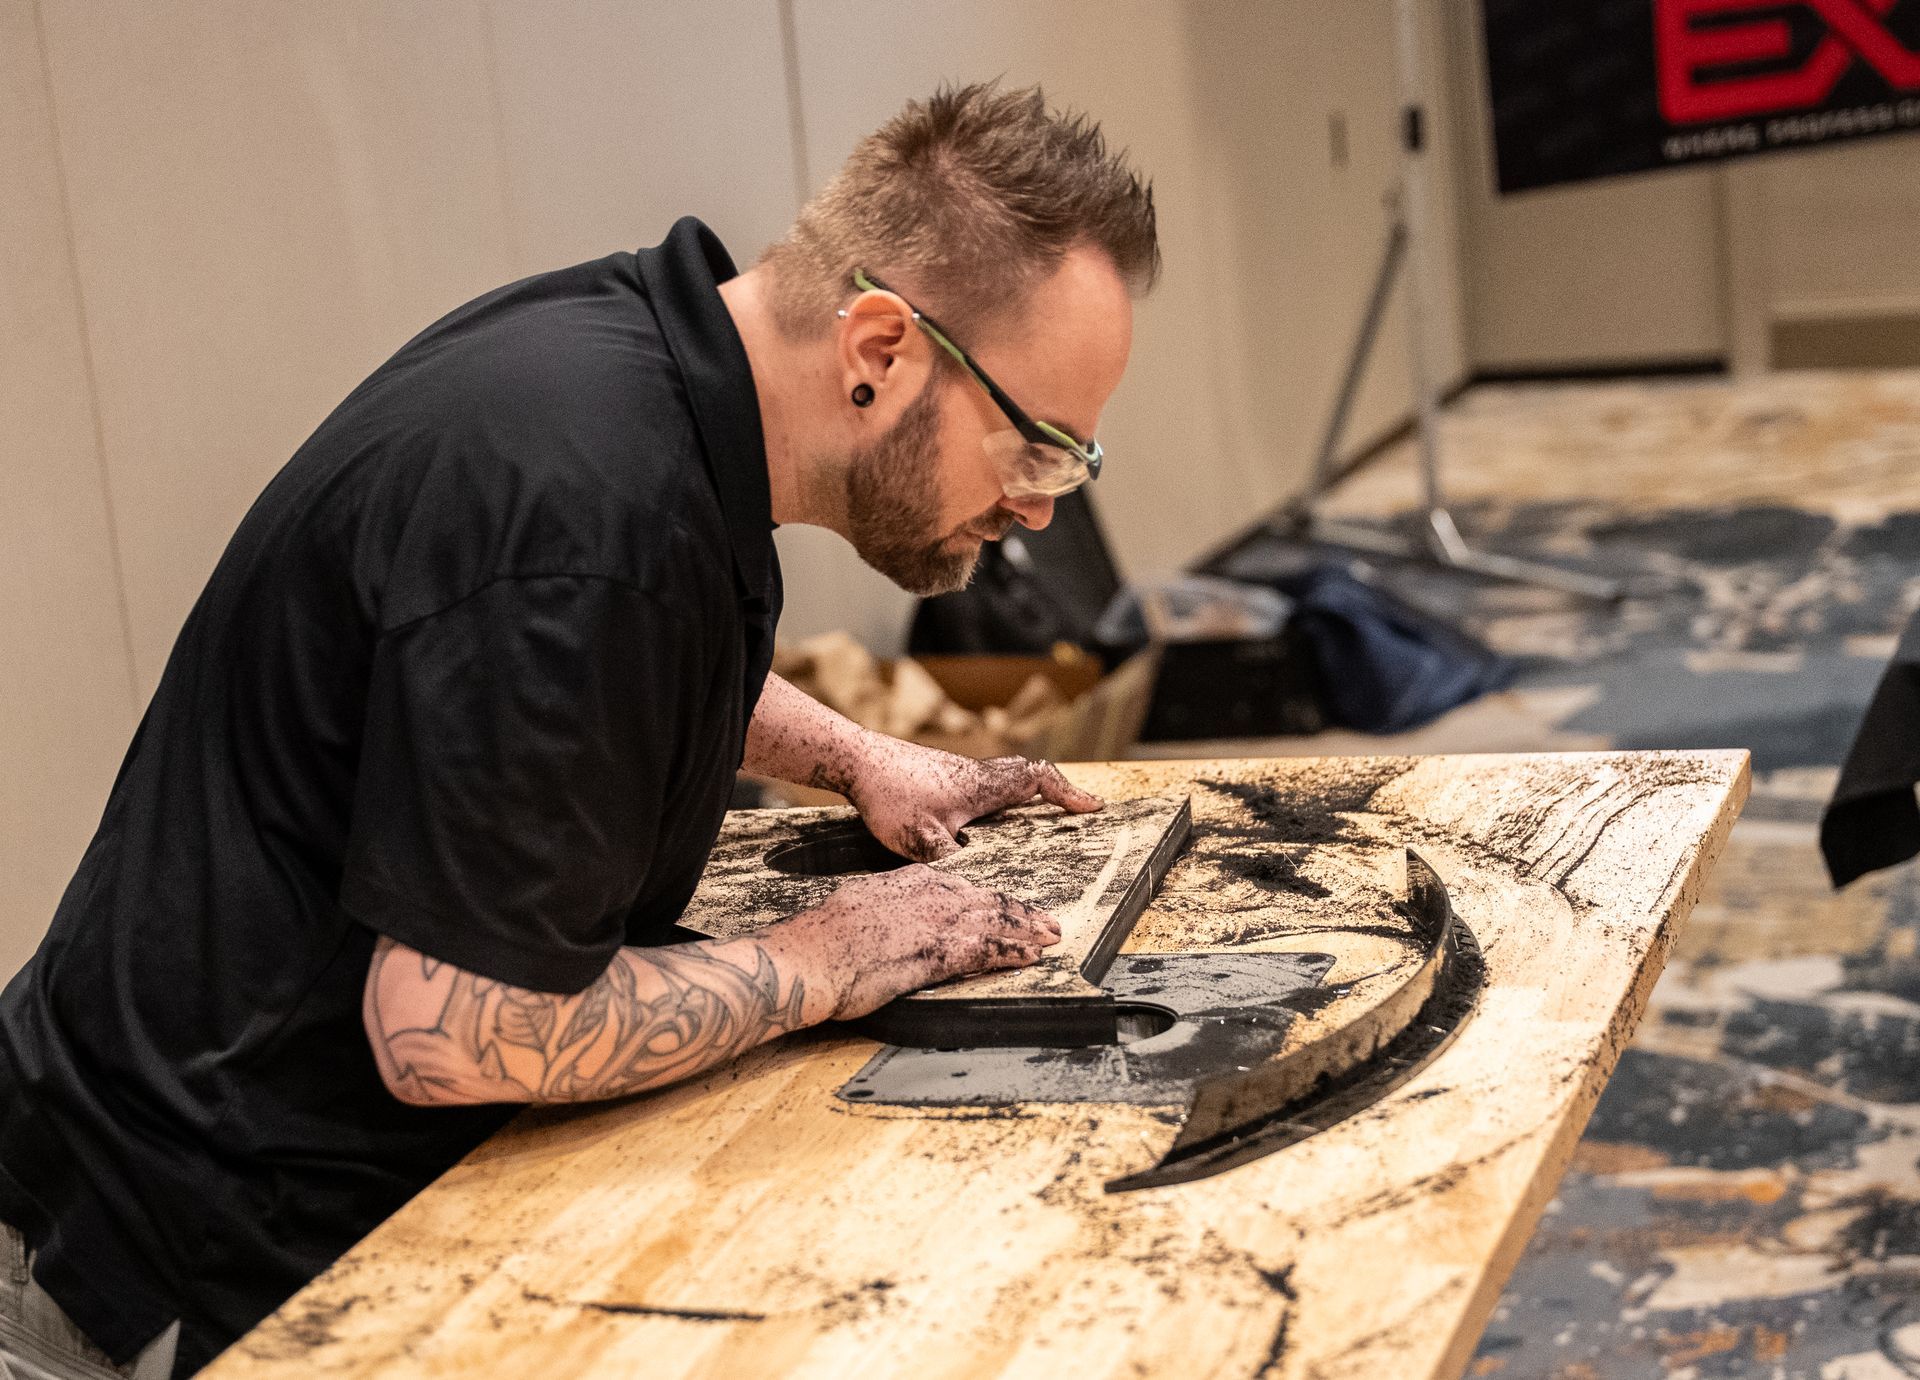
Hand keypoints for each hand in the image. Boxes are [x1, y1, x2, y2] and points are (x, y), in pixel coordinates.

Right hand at [773, 866, 1062, 1018]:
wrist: (808, 956)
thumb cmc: (819, 941)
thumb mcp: (855, 907)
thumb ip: (882, 908)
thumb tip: (889, 919)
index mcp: (905, 882)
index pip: (959, 886)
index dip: (986, 897)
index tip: (1003, 904)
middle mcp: (926, 896)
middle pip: (985, 900)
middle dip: (1018, 911)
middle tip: (1045, 920)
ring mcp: (934, 922)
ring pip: (994, 921)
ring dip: (1025, 930)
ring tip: (1049, 936)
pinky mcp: (938, 953)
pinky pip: (986, 951)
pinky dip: (1012, 953)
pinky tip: (1029, 957)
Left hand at [846, 736, 1103, 862]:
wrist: (853, 760)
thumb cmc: (888, 795)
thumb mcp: (921, 840)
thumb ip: (949, 864)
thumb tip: (971, 889)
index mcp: (982, 786)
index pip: (1037, 779)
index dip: (1067, 793)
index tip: (1091, 807)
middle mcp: (975, 775)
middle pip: (1026, 776)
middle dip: (1054, 793)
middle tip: (1073, 811)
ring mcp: (956, 773)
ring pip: (1002, 780)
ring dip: (1023, 796)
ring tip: (1036, 821)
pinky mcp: (938, 776)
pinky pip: (980, 786)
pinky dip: (996, 800)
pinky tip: (981, 822)